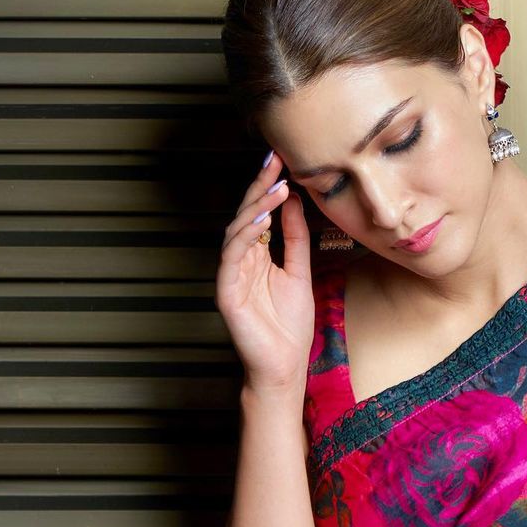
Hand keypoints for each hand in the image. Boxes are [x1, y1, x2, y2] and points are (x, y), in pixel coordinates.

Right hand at [216, 148, 314, 390]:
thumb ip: (295, 239)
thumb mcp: (300, 273)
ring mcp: (231, 275)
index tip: (283, 161)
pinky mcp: (226, 291)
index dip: (268, 187)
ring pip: (237, 231)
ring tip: (277, 186)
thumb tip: (294, 200)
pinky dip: (245, 235)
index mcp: (257, 256)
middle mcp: (241, 262)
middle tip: (276, 160)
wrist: (283, 367)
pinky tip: (261, 219)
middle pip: (246, 215)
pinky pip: (232, 256)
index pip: (260, 214)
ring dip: (256, 207)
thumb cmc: (290, 327)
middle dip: (260, 186)